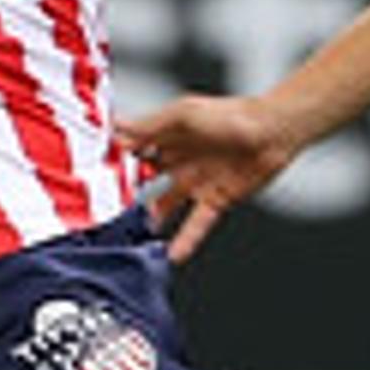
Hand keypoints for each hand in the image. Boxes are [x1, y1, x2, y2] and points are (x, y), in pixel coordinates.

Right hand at [118, 92, 302, 259]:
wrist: (272, 132)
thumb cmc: (233, 115)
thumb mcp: (183, 115)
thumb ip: (150, 126)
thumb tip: (119, 127)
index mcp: (170, 136)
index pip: (137, 150)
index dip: (120, 160)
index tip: (97, 174)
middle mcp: (182, 160)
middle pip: (149, 180)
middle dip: (131, 193)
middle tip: (110, 209)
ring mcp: (199, 181)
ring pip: (169, 204)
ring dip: (154, 218)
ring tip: (134, 234)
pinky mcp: (217, 199)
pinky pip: (197, 224)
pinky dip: (186, 240)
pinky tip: (172, 254)